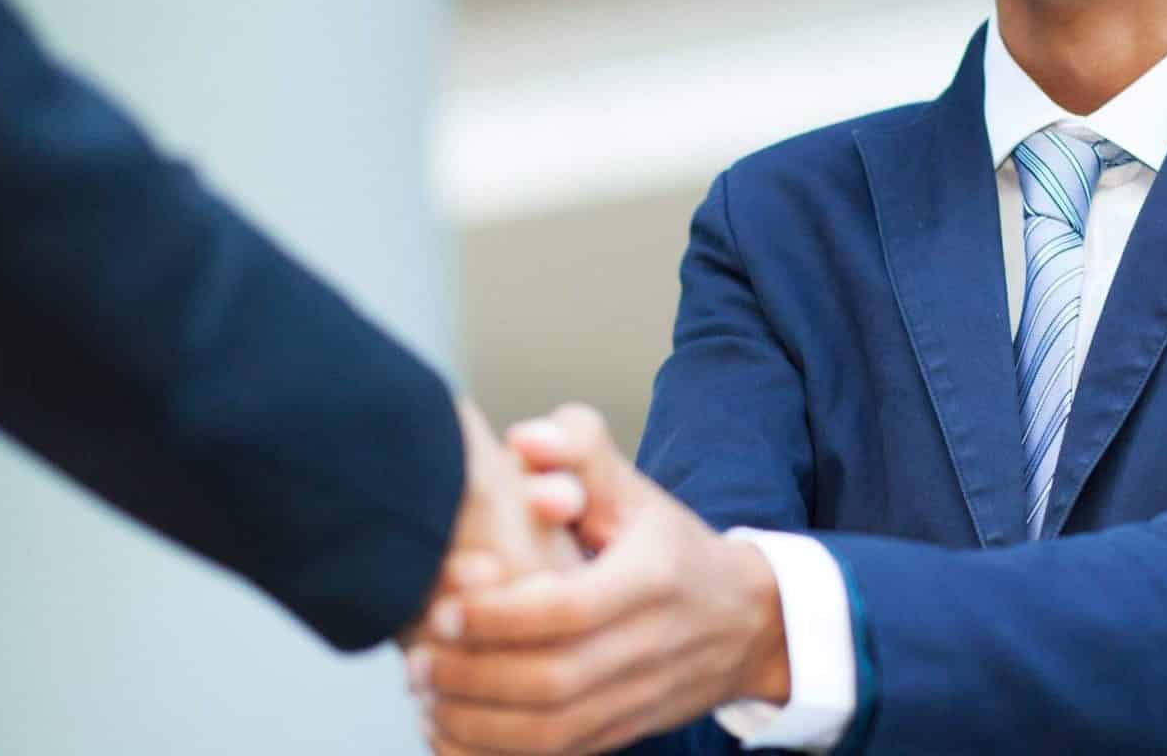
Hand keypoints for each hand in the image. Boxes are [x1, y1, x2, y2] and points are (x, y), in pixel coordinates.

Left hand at [409, 404, 790, 755]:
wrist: (746, 624)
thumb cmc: (674, 552)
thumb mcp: (637, 494)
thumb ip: (580, 454)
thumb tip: (523, 441)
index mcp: (653, 579)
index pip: (571, 609)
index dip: (500, 615)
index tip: (444, 607)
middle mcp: (650, 647)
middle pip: (554, 682)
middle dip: (474, 676)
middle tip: (420, 659)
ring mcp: (637, 700)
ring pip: (551, 734)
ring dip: (476, 723)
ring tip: (428, 695)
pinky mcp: (621, 735)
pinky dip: (494, 755)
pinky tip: (453, 730)